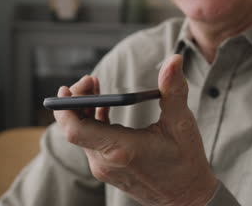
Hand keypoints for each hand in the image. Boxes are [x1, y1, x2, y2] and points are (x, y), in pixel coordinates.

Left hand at [54, 55, 217, 205]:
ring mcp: (104, 167)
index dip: (64, 108)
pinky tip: (102, 105)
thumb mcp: (182, 123)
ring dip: (83, 108)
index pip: (75, 130)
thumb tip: (174, 59)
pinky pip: (90, 141)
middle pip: (74, 127)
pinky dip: (91, 121)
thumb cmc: (186, 163)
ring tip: (94, 85)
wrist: (187, 200)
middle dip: (76, 100)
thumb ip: (174, 89)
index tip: (67, 88)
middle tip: (88, 79)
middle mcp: (106, 161)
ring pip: (81, 134)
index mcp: (121, 149)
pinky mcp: (106, 168)